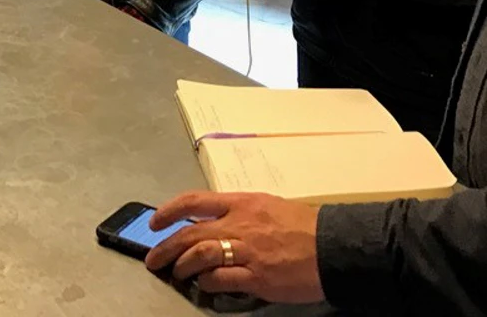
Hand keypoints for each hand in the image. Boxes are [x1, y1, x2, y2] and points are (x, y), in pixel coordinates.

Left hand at [145, 191, 323, 304]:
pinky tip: (203, 285)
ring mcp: (247, 251)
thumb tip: (215, 224)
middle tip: (153, 258)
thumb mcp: (267, 206)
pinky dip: (206, 283)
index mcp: (241, 203)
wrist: (332, 246)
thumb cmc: (303, 225)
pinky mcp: (257, 276)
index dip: (169, 211)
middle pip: (190, 233)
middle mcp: (239, 224)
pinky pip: (221, 279)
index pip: (194, 200)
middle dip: (166, 247)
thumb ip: (239, 213)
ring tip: (176, 273)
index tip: (155, 223)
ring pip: (199, 255)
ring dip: (182, 266)